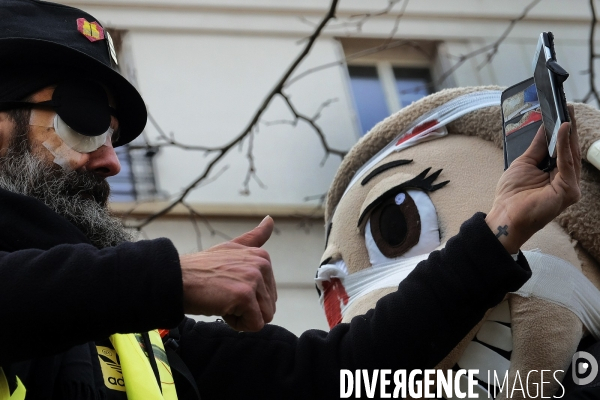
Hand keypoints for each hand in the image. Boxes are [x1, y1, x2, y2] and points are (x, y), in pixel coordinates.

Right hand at [180, 216, 276, 330]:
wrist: (176, 280)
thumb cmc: (202, 269)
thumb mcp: (231, 248)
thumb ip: (254, 237)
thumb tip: (271, 219)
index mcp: (262, 256)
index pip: (269, 294)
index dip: (248, 298)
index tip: (229, 286)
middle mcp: (262, 264)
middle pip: (268, 307)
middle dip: (247, 309)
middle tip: (224, 295)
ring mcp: (253, 278)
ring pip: (263, 317)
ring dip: (242, 317)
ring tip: (223, 300)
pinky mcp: (244, 295)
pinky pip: (253, 325)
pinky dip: (237, 324)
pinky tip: (221, 308)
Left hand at [486, 106, 580, 253]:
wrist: (505, 216)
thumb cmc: (512, 195)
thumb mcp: (524, 163)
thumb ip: (538, 147)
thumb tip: (546, 128)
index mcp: (556, 175)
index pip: (562, 149)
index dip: (563, 131)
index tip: (562, 112)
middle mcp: (566, 180)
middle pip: (569, 150)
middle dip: (568, 129)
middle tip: (567, 108)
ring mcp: (570, 186)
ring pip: (571, 154)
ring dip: (568, 134)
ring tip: (565, 116)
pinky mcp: (569, 191)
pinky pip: (567, 163)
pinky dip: (564, 145)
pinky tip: (562, 130)